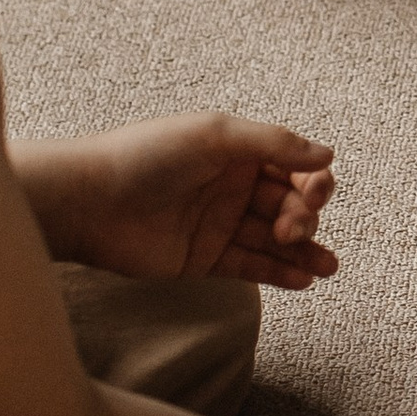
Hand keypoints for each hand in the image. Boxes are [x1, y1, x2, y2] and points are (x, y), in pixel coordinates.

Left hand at [21, 115, 339, 289]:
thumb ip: (273, 143)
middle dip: (303, 218)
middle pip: (288, 204)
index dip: (313, 182)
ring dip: (304, 251)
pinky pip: (250, 267)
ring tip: (328, 268)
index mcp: (237, 152)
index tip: (313, 195)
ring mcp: (219, 224)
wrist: (88, 201)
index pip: (293, 167)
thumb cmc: (146, 156)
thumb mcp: (215, 135)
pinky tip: (303, 280)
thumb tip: (327, 154)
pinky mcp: (204, 259)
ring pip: (275, 240)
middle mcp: (232, 187)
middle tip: (293, 229)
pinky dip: (279, 273)